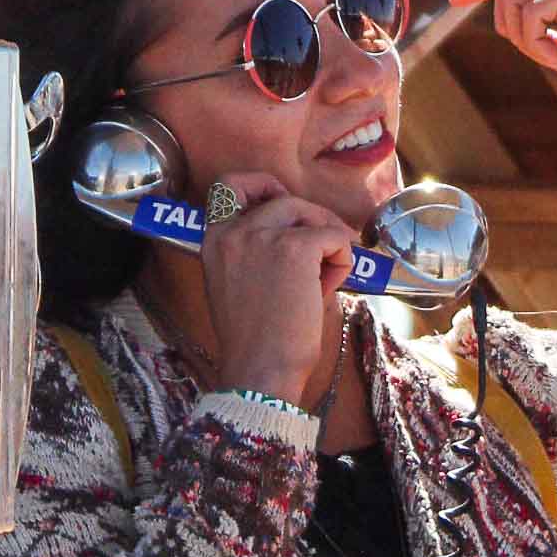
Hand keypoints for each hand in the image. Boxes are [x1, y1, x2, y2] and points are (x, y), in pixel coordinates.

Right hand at [200, 175, 352, 405]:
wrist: (260, 371)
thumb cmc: (256, 339)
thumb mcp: (236, 284)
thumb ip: (254, 251)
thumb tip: (300, 231)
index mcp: (213, 240)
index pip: (229, 185)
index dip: (261, 185)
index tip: (282, 200)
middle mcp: (233, 231)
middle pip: (284, 198)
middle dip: (312, 219)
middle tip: (325, 249)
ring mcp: (263, 236)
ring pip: (311, 214)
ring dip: (328, 240)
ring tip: (325, 277)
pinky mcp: (295, 248)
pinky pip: (335, 236)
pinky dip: (343, 259)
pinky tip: (329, 287)